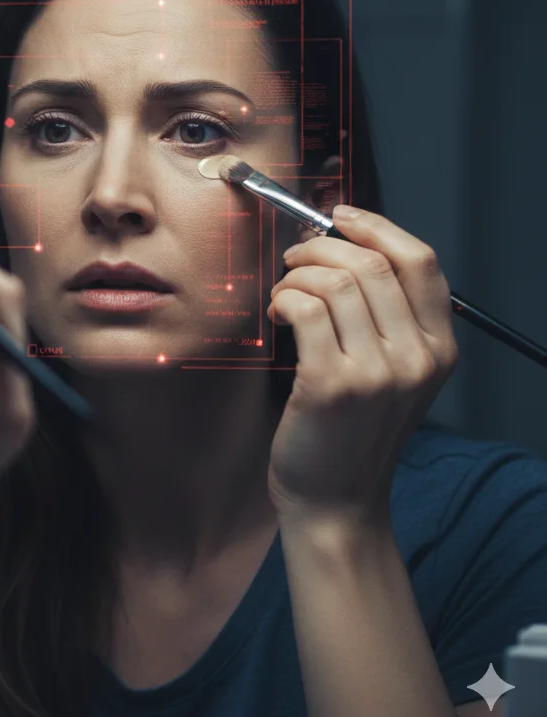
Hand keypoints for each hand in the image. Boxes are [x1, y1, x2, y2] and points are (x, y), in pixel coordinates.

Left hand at [265, 205, 457, 526]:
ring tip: (284, 295)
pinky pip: (305, 309)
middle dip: (320, 249)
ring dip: (296, 275)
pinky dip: (284, 299)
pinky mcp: (332, 385)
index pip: (420, 262)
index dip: (376, 228)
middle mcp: (417, 359)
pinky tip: (278, 315)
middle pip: (371, 264)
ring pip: (334, 282)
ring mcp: (377, 373)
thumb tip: (344, 246)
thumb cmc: (353, 429)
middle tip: (293, 260)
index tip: (339, 218)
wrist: (335, 498)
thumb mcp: (393, 373)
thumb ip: (386, 317)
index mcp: (439, 349)